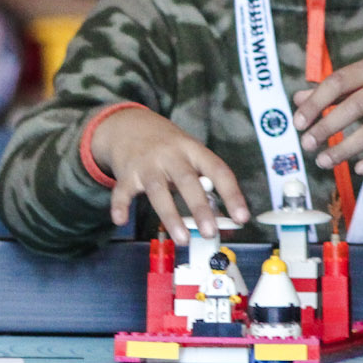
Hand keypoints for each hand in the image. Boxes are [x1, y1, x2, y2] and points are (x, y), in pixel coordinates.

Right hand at [90, 107, 248, 239]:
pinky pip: (123, 191)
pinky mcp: (126, 172)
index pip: (218, 170)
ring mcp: (147, 163)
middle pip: (187, 180)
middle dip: (199, 207)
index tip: (242, 217)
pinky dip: (120, 206)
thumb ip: (203, 181)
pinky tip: (121, 220)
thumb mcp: (189, 153)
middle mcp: (170, 155)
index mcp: (192, 150)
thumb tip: (222, 218)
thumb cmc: (166, 145)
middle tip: (210, 231)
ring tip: (182, 239)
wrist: (126, 124)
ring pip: (158, 190)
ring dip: (171, 216)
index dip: (232, 194)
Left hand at [293, 56, 362, 175]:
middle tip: (307, 144)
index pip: (337, 83)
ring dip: (346, 149)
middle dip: (326, 128)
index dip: (315, 103)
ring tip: (324, 161)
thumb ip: (333, 88)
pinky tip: (359, 169)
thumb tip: (298, 101)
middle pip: (354, 108)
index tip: (298, 122)